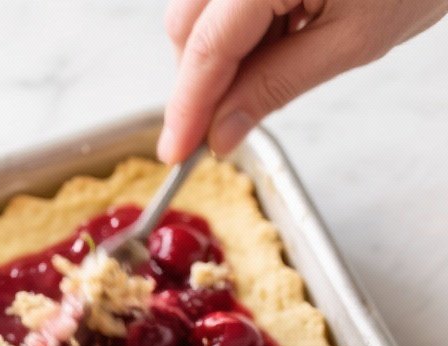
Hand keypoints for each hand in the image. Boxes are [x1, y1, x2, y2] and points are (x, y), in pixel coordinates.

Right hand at [159, 0, 447, 160]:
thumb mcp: (350, 42)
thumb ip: (275, 86)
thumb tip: (222, 131)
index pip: (206, 49)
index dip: (187, 108)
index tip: (176, 152)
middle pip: (187, 26)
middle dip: (199, 82)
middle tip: (225, 126)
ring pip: (201, 10)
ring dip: (221, 54)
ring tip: (278, 65)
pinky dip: (241, 27)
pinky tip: (282, 36)